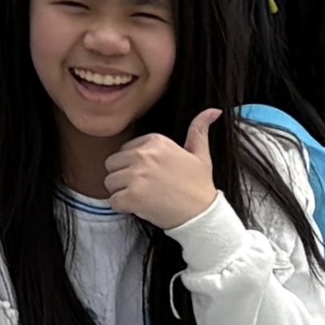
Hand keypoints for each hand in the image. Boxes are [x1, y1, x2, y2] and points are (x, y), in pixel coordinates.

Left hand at [98, 108, 225, 232]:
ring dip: (122, 193)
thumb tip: (214, 110)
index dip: (133, 166)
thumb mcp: (200, 154)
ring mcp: (137, 174)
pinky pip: (113, 201)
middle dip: (123, 178)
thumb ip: (199, 130)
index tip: (151, 176)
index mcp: (155, 141)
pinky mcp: (132, 195)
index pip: (124, 150)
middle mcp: (144, 154)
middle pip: (112, 164)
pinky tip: (140, 207)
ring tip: (143, 198)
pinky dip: (123, 207)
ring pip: (109, 182)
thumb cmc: (200, 186)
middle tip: (144, 188)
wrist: (202, 215)